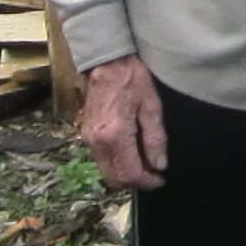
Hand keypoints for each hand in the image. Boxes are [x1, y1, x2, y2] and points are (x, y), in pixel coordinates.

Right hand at [80, 55, 167, 190]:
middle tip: (154, 174)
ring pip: (106, 171)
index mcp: (115, 135)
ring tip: (145, 162)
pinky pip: (101, 159)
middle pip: (114, 179)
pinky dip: (117, 163)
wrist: (107, 62)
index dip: (147, 182)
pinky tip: (132, 152)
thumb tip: (159, 165)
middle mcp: (97, 142)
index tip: (160, 180)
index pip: (129, 173)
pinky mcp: (85, 134)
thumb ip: (155, 138)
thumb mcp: (152, 106)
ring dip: (125, 174)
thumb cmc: (133, 79)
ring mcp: (88, 139)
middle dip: (135, 182)